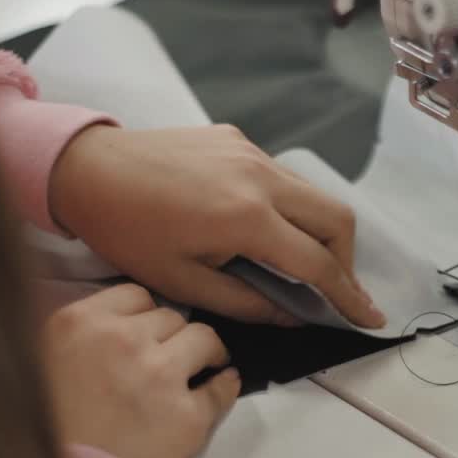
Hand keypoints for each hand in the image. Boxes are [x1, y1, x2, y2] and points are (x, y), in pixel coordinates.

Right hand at [42, 284, 239, 457]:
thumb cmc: (45, 432)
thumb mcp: (42, 361)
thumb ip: (82, 333)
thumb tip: (125, 322)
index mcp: (80, 323)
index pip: (135, 295)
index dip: (143, 316)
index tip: (145, 334)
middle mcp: (123, 340)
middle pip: (170, 316)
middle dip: (169, 336)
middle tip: (164, 359)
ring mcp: (160, 375)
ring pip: (204, 338)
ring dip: (204, 351)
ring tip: (202, 366)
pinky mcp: (188, 415)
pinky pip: (223, 387)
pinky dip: (225, 386)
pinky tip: (221, 385)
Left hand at [49, 124, 385, 327]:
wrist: (87, 169)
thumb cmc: (126, 232)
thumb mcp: (182, 282)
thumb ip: (246, 302)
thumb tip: (292, 316)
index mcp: (246, 218)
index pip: (317, 263)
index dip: (348, 296)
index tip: (370, 318)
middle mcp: (260, 177)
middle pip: (336, 218)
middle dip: (347, 260)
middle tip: (338, 292)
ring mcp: (251, 152)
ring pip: (313, 194)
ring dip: (321, 232)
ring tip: (305, 264)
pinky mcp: (237, 139)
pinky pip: (282, 176)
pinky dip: (290, 207)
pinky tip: (264, 228)